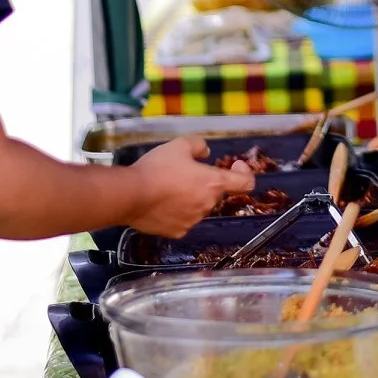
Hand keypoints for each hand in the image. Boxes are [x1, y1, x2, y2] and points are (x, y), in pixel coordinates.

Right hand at [125, 136, 253, 237]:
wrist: (131, 195)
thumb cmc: (157, 168)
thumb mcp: (179, 145)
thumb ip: (198, 145)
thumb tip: (206, 153)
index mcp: (214, 183)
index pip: (246, 183)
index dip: (244, 173)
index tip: (234, 166)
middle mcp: (208, 205)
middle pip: (215, 193)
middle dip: (204, 184)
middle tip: (183, 174)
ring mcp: (193, 221)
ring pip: (198, 207)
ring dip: (190, 198)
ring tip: (166, 188)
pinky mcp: (177, 232)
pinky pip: (182, 220)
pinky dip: (176, 212)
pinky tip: (160, 204)